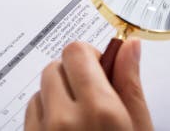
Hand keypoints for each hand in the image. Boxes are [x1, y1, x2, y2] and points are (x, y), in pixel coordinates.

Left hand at [25, 40, 152, 130]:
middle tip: (92, 100)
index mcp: (100, 111)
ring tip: (80, 121)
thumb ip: (130, 86)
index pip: (76, 52)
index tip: (101, 73)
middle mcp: (65, 120)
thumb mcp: (139, 127)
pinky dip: (45, 116)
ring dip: (58, 97)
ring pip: (41, 89)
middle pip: (56, 67)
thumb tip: (129, 46)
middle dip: (73, 76)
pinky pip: (30, 113)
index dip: (90, 58)